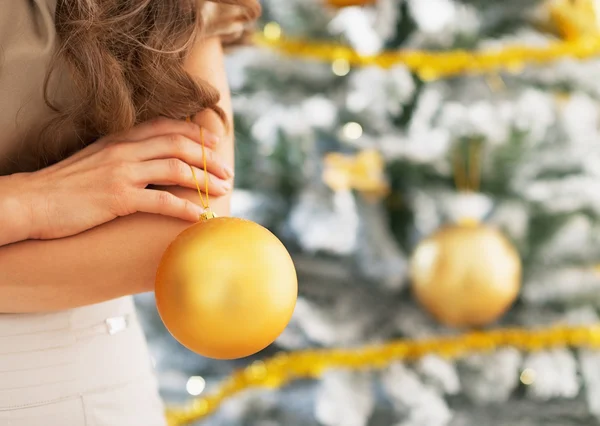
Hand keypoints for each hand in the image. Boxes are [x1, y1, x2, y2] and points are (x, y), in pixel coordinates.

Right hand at [8, 117, 232, 240]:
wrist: (32, 201)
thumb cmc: (64, 185)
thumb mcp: (96, 159)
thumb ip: (124, 155)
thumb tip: (151, 163)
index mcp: (120, 138)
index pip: (167, 126)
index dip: (195, 134)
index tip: (214, 145)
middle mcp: (125, 150)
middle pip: (179, 145)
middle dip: (209, 158)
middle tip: (227, 172)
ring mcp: (123, 172)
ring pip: (177, 168)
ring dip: (205, 180)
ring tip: (222, 191)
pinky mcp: (119, 198)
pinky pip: (162, 200)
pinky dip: (186, 207)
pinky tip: (201, 216)